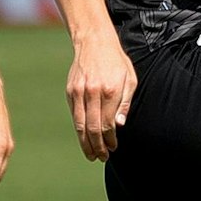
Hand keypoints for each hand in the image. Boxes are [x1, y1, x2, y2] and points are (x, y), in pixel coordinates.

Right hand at [67, 34, 136, 161]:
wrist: (94, 42)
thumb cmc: (116, 62)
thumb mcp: (130, 80)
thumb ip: (125, 103)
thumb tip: (119, 125)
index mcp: (110, 91)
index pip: (108, 124)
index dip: (110, 140)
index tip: (113, 148)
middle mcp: (92, 93)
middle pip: (93, 128)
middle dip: (97, 146)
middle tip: (101, 158)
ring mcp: (79, 92)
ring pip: (80, 124)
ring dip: (85, 142)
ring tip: (91, 154)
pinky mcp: (70, 91)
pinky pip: (75, 115)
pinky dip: (79, 129)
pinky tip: (84, 138)